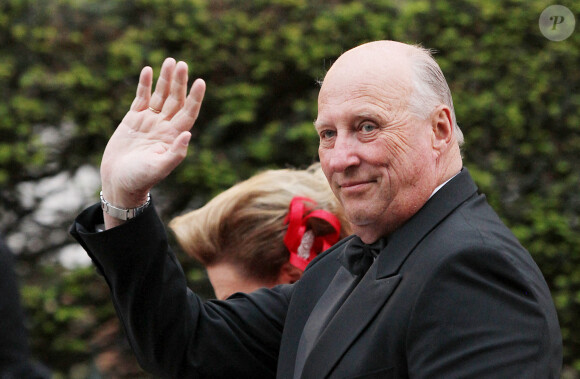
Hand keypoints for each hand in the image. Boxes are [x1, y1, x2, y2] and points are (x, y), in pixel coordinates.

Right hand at [100, 58, 204, 226]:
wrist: (119, 182)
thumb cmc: (140, 179)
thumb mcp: (159, 168)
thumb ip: (175, 153)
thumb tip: (188, 134)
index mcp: (174, 136)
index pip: (188, 112)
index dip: (195, 98)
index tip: (200, 82)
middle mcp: (164, 126)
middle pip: (175, 99)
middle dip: (179, 82)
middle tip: (182, 64)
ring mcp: (149, 121)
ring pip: (160, 95)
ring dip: (165, 79)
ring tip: (170, 61)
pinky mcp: (133, 119)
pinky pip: (141, 98)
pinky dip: (144, 85)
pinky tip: (148, 70)